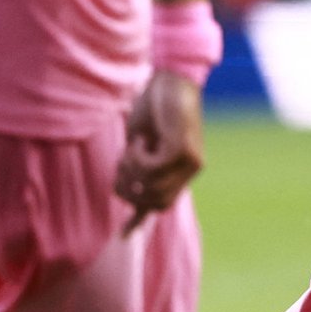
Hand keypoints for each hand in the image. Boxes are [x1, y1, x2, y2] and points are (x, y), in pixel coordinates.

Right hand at [114, 69, 204, 235]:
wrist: (171, 76)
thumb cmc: (154, 103)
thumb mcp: (140, 138)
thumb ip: (136, 163)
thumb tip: (127, 187)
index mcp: (180, 168)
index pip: (161, 202)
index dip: (139, 219)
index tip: (123, 236)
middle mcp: (189, 170)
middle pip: (153, 203)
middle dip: (128, 190)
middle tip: (120, 164)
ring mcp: (190, 162)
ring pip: (150, 189)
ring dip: (131, 172)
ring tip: (130, 149)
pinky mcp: (183, 152)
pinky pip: (151, 171)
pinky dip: (138, 159)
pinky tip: (140, 141)